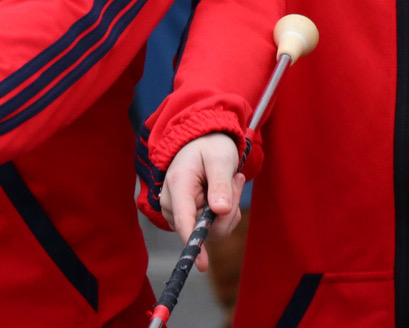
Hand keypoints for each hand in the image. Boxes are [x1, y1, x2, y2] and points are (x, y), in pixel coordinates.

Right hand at [159, 133, 243, 270]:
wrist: (202, 143)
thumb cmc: (210, 147)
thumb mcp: (220, 158)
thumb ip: (220, 183)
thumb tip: (220, 212)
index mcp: (178, 184)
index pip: (184, 219)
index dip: (193, 242)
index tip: (202, 264)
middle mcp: (172, 203)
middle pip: (205, 227)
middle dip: (228, 209)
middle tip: (236, 179)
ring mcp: (179, 213)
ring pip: (213, 230)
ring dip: (229, 209)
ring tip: (230, 180)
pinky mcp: (188, 220)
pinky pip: (215, 228)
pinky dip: (226, 213)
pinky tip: (225, 191)